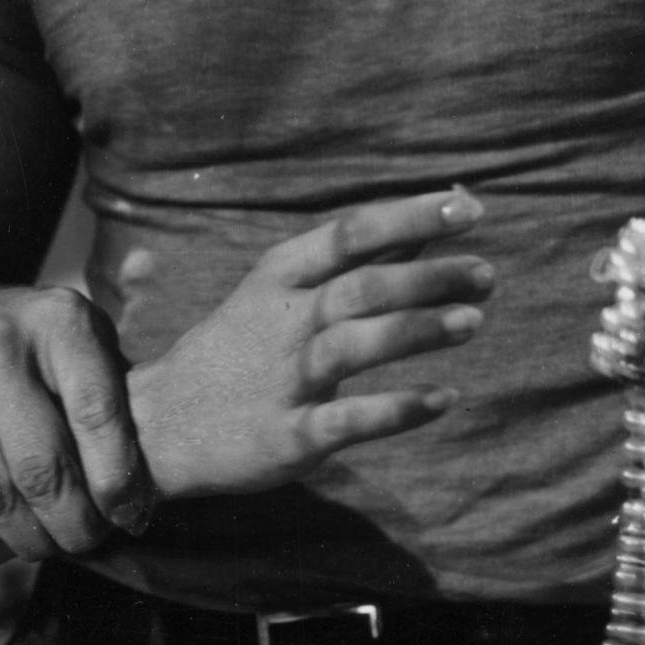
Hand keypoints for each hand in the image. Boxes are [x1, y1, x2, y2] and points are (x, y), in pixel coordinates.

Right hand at [0, 282, 150, 559]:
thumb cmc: (45, 349)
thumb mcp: (92, 348)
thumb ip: (121, 405)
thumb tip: (143, 500)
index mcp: (60, 320)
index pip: (97, 417)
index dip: (118, 482)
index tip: (130, 519)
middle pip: (42, 469)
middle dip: (74, 525)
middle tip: (89, 543)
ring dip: (30, 539)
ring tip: (52, 545)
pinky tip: (3, 531)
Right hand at [126, 190, 492, 498]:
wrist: (157, 424)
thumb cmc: (243, 346)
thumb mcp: (285, 288)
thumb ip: (362, 254)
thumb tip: (445, 209)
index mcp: (279, 276)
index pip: (350, 233)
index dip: (412, 216)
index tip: (472, 209)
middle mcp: (280, 321)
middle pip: (360, 287)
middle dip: (428, 276)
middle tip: (487, 276)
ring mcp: (280, 380)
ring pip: (352, 345)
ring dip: (415, 330)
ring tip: (473, 322)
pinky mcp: (284, 436)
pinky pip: (343, 421)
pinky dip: (393, 409)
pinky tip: (442, 400)